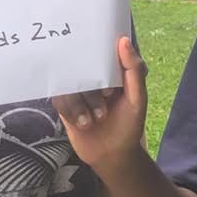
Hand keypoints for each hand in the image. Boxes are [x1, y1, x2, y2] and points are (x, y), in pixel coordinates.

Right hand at [52, 37, 146, 171]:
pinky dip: (71, 111)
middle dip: (91, 90)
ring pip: (68, 84)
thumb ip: (133, 70)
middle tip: (105, 100)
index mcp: (112, 70)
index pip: (101, 50)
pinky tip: (83, 124)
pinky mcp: (65, 104)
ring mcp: (78, 90)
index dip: (101, 59)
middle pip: (81, 67)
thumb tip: (123, 40)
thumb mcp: (137, 98)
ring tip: (94, 120)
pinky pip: (58, 98)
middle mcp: (93, 77)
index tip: (108, 81)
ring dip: (80, 103)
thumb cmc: (129, 125)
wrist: (111, 156)